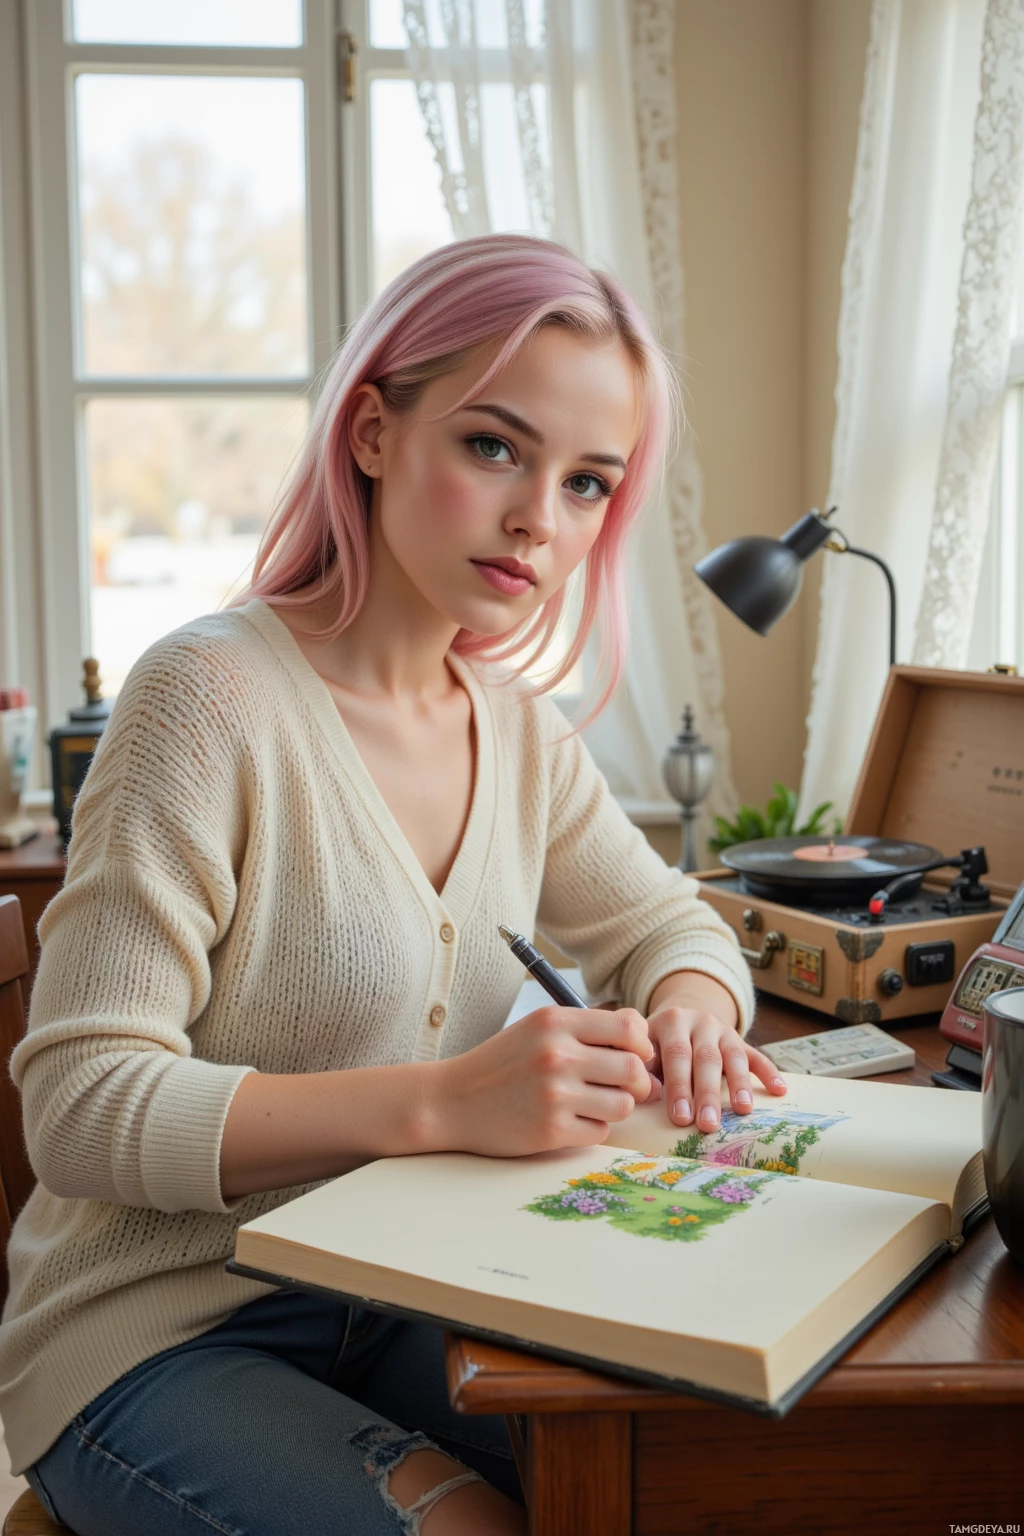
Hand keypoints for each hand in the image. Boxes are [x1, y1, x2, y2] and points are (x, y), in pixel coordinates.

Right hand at [437, 1006, 655, 1156]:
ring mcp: (554, 1094)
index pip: (629, 1028)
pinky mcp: (551, 1130)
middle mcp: (557, 1054)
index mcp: (555, 1022)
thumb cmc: (502, 1064)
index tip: (634, 1056)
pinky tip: (570, 1121)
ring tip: (592, 1104)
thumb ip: (587, 1031)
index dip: (641, 1045)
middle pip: (633, 1069)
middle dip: (637, 1082)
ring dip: (615, 1108)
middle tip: (623, 1088)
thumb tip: (646, 1050)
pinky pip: (599, 1132)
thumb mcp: (538, 1030)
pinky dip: (592, 1129)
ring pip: (623, 1104)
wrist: (451, 1101)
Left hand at [645, 1003, 786, 1132]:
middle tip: (708, 1125)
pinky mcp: (741, 1041)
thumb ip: (643, 1066)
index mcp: (672, 1021)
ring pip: (734, 1056)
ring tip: (743, 1110)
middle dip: (708, 1094)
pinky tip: (779, 1090)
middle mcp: (701, 1022)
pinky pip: (758, 1056)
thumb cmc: (655, 1043)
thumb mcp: (644, 1045)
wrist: (680, 1017)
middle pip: (707, 1058)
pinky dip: (769, 1072)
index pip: (677, 1055)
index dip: (679, 1086)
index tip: (680, 1118)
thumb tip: (645, 1092)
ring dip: (740, 1084)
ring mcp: (724, 1031)